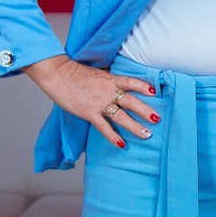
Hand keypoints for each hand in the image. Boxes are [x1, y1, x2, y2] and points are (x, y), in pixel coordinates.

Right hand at [25, 55, 158, 149]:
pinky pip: (104, 127)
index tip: (155, 92)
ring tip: (146, 134)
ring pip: (121, 117)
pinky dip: (113, 137)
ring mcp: (99, 103)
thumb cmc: (75, 72)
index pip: (131, 82)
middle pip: (131, 102)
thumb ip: (108, 78)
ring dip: (135, 126)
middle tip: (157, 119)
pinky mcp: (89, 113)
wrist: (58, 74)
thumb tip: (118, 81)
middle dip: (145, 111)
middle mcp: (108, 91)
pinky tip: (122, 144)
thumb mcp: (97, 71)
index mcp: (111, 79)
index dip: (143, 86)